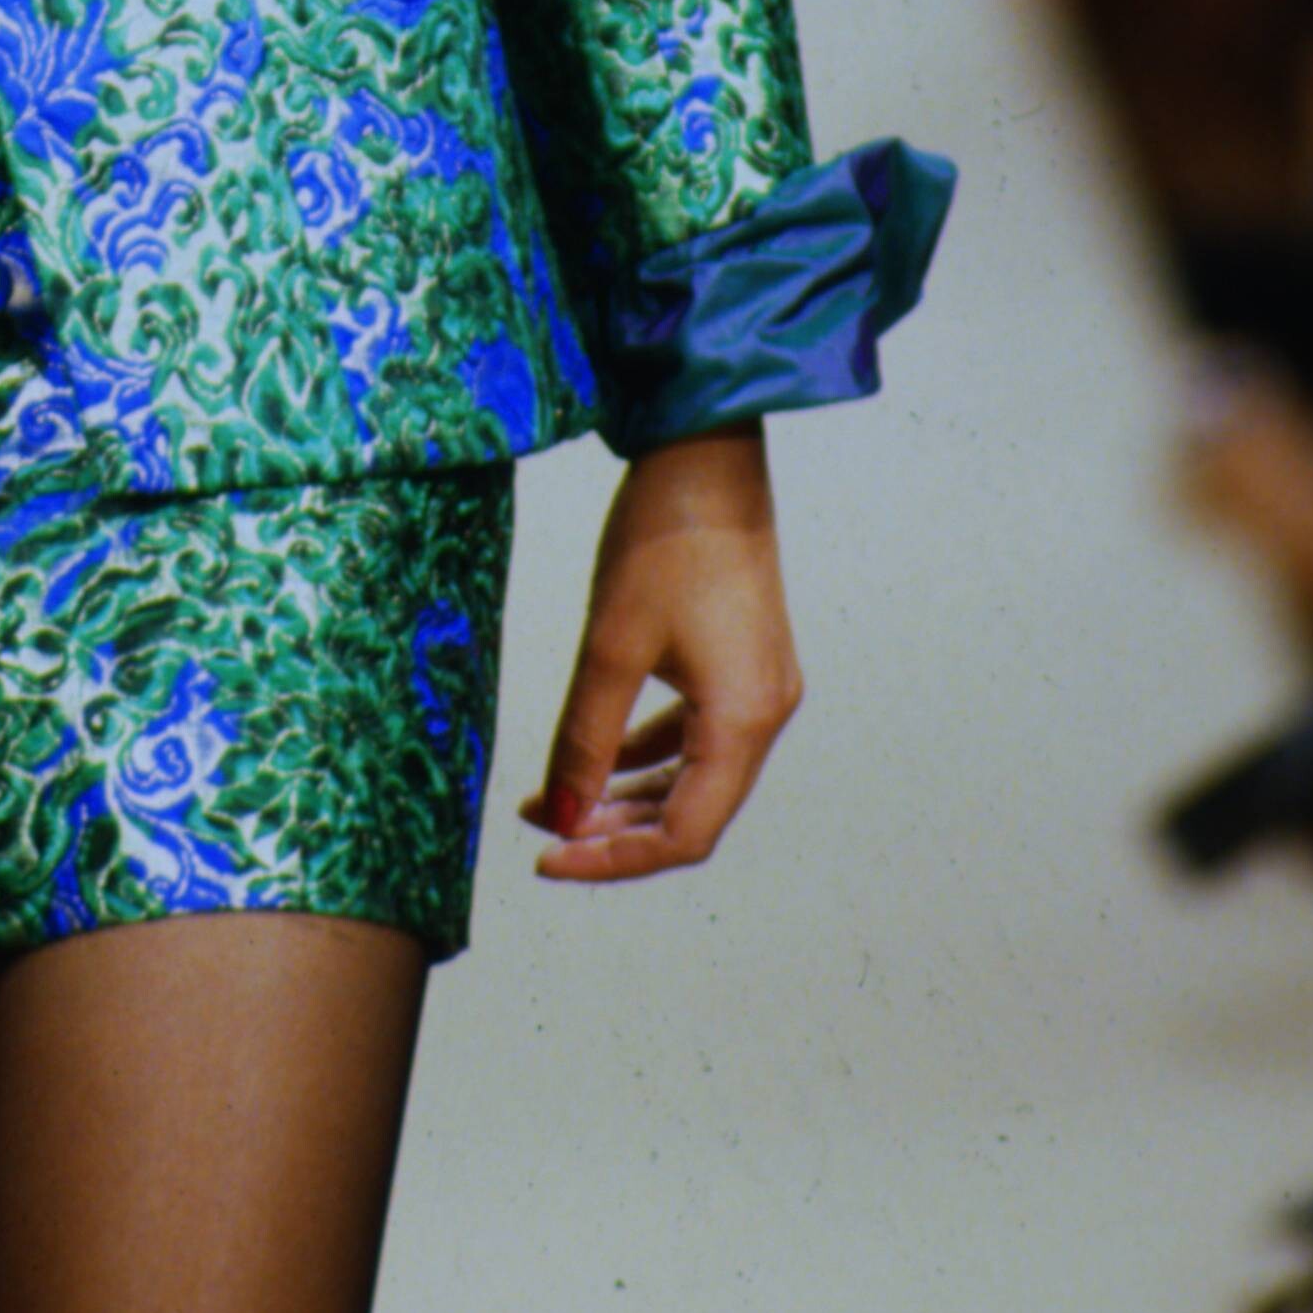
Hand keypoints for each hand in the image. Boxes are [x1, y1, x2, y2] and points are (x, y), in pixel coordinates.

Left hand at [519, 423, 800, 882]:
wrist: (705, 452)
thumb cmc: (664, 540)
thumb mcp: (610, 646)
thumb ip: (584, 740)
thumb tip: (562, 817)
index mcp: (744, 721)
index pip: (684, 835)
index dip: (613, 859)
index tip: (548, 857)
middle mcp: (766, 714)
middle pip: (693, 812)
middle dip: (615, 830)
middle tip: (546, 830)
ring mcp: (760, 687)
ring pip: (695, 774)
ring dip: (627, 793)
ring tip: (559, 799)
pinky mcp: (745, 660)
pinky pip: (698, 733)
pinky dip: (647, 751)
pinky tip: (599, 753)